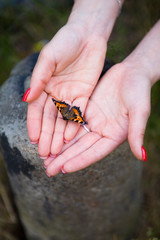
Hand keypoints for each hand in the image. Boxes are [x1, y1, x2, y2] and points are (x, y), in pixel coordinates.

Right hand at [27, 23, 106, 157]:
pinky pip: (79, 113)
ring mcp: (70, 95)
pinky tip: (70, 137)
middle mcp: (56, 93)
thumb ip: (39, 78)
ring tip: (57, 151)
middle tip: (45, 153)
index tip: (34, 140)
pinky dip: (74, 125)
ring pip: (63, 119)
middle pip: (50, 119)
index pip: (37, 110)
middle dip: (47, 135)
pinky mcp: (85, 95)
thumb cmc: (64, 42)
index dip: (35, 125)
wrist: (87, 35)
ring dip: (59, 135)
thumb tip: (26, 99)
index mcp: (43, 85)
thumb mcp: (48, 58)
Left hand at [44, 62, 150, 175]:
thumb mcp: (140, 110)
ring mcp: (92, 121)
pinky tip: (48, 136)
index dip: (80, 160)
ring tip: (44, 159)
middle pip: (80, 148)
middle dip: (64, 159)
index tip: (63, 169)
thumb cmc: (139, 90)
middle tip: (47, 170)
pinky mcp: (85, 110)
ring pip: (72, 137)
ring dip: (59, 148)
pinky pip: (69, 121)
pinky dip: (59, 130)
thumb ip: (137, 132)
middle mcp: (101, 131)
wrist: (132, 71)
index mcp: (114, 136)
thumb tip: (141, 156)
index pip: (95, 152)